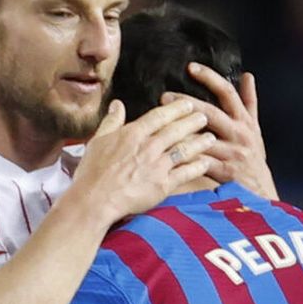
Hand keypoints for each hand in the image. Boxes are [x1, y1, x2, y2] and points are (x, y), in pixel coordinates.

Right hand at [67, 98, 215, 225]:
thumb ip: (111, 122)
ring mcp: (157, 166)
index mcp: (133, 134)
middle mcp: (149, 147)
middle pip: (176, 130)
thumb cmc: (92, 172)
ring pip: (184, 149)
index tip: (187, 104)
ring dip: (199, 142)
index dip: (176, 109)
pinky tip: (206, 162)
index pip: (159, 116)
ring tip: (210, 138)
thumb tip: (117, 105)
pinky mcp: (163, 185)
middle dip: (193, 122)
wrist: (95, 199)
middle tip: (204, 117)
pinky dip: (197, 167)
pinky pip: (185, 173)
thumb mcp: (97, 141)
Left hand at [164, 63, 276, 200]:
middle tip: (164, 96)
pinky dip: (186, 157)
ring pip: (204, 138)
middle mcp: (240, 134)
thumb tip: (247, 75)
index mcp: (244, 121)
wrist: (262, 192)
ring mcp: (233, 153)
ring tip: (161, 124)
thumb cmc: (253, 158)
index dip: (210, 78)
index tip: (191, 67)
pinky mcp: (226, 172)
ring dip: (181, 131)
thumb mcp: (255, 128)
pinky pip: (202, 162)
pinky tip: (168, 152)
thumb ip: (249, 102)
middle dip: (187, 104)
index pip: (227, 93)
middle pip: (212, 113)